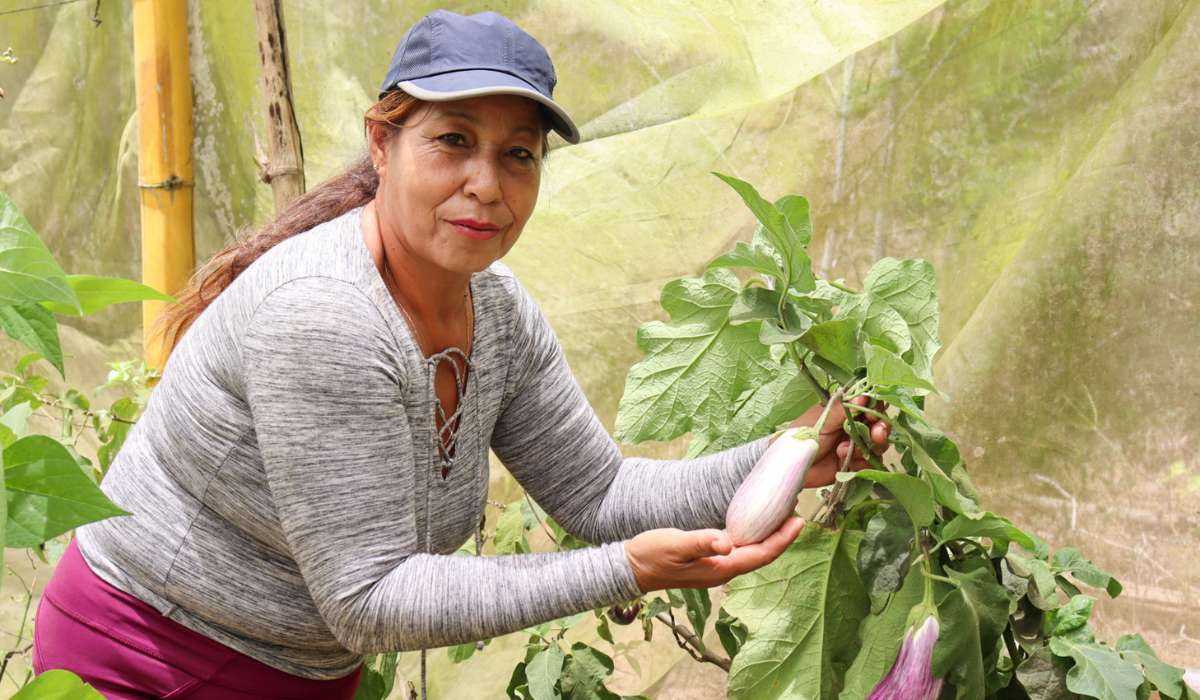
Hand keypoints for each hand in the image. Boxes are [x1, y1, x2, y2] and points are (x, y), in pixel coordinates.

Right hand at [624, 516, 804, 592]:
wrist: (630, 568)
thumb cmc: (651, 555)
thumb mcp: (675, 545)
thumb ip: (701, 542)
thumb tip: (727, 542)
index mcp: (721, 569)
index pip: (761, 555)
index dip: (782, 539)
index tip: (799, 521)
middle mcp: (723, 571)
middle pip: (761, 555)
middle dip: (781, 537)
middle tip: (796, 513)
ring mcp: (715, 567)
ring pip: (751, 552)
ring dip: (768, 536)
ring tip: (780, 516)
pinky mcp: (708, 560)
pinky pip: (738, 549)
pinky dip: (751, 536)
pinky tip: (752, 524)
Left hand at [784, 395, 889, 487]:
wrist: (791, 465)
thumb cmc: (802, 435)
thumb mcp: (822, 420)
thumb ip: (844, 409)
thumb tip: (864, 396)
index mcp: (844, 410)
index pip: (868, 404)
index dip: (875, 408)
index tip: (872, 413)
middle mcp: (853, 426)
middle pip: (878, 424)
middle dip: (880, 429)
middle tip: (877, 434)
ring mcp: (854, 445)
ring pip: (877, 444)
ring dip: (869, 447)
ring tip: (847, 450)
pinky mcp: (853, 463)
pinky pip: (869, 462)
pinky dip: (862, 463)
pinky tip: (849, 462)